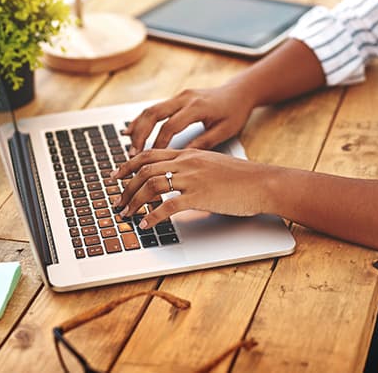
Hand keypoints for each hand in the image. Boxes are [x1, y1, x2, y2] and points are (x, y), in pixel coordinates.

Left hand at [111, 148, 277, 228]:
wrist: (261, 182)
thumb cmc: (240, 176)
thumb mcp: (211, 164)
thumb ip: (191, 168)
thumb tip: (175, 180)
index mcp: (188, 154)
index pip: (150, 154)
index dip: (128, 164)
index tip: (116, 175)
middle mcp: (187, 162)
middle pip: (145, 169)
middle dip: (126, 186)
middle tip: (117, 201)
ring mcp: (192, 178)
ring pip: (152, 185)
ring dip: (135, 201)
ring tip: (127, 214)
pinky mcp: (199, 196)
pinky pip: (168, 205)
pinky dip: (153, 216)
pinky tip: (147, 224)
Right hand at [123, 83, 254, 154]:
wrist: (240, 92)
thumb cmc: (235, 112)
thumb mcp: (224, 131)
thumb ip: (202, 143)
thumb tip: (180, 158)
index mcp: (197, 107)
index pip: (170, 126)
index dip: (158, 144)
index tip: (151, 160)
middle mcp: (185, 98)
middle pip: (154, 114)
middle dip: (140, 134)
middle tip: (132, 153)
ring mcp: (180, 95)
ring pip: (151, 109)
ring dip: (138, 127)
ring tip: (129, 145)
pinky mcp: (178, 97)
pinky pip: (156, 107)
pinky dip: (143, 119)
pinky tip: (132, 129)